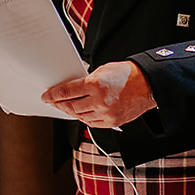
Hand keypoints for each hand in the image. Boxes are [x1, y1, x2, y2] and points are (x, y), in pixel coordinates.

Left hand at [41, 62, 155, 128]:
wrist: (148, 84)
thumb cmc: (127, 74)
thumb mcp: (102, 70)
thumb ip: (86, 81)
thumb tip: (71, 89)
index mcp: (95, 85)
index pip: (66, 92)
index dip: (53, 95)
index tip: (46, 96)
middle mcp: (100, 101)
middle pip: (70, 106)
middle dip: (59, 104)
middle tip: (53, 102)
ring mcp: (106, 114)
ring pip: (80, 116)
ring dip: (70, 112)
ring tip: (65, 107)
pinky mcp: (112, 122)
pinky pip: (92, 123)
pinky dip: (83, 118)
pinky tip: (79, 113)